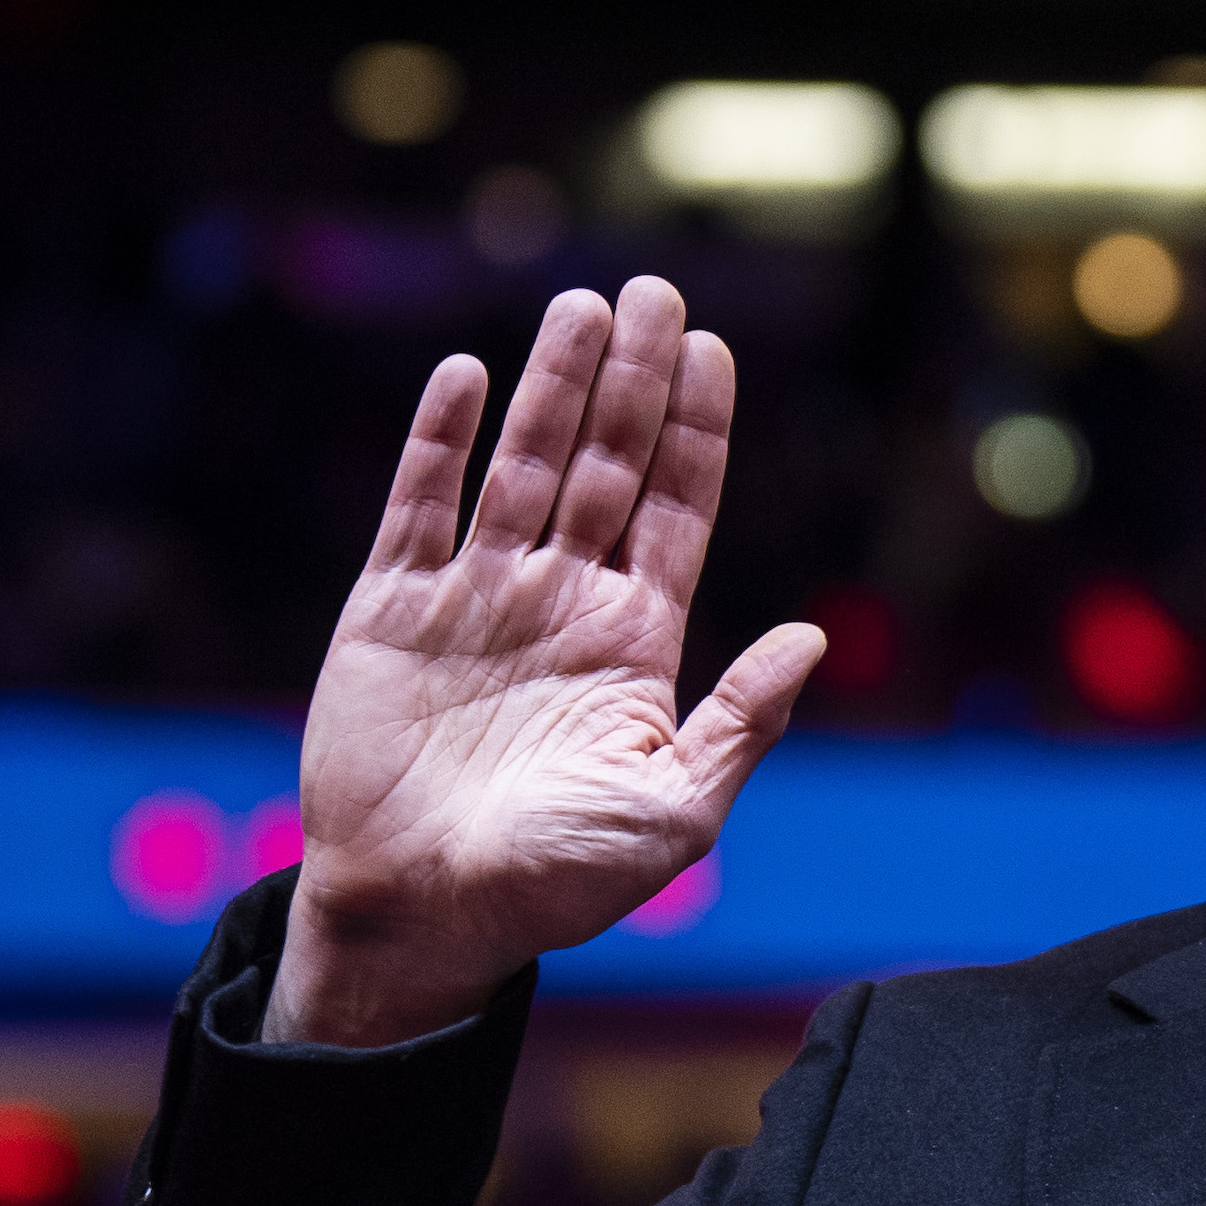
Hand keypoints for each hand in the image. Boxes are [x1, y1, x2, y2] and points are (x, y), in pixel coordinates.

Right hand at [265, 276, 826, 1045]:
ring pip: (523, 466)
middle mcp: (562, 601)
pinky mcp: (393, 610)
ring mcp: (478, 599)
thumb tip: (812, 637)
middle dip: (635, 380)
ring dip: (552, 388)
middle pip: (609, 465)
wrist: (425, 917)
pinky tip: (467, 376)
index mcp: (635, 641)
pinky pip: (420, 508)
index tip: (714, 350)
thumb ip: (743, 723)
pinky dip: (439, 442)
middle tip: (656, 289)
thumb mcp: (676, 812)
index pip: (677, 509)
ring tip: (580, 306)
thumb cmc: (558, 883)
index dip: (698, 429)